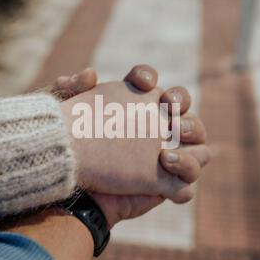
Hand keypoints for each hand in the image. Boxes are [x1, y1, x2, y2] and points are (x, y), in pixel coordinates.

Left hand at [60, 70, 208, 204]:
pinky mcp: (166, 185)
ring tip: (169, 138)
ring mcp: (165, 157)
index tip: (140, 82)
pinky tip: (165, 167)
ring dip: (191, 136)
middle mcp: (154, 129)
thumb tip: (90, 74)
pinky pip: (187, 181)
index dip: (148, 77)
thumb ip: (71, 89)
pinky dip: (185, 171)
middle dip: (181, 103)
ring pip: (197, 143)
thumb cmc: (70, 149)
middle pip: (183, 110)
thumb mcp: (61, 114)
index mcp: (133, 107)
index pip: (149, 83)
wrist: (71, 185)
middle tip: (168, 108)